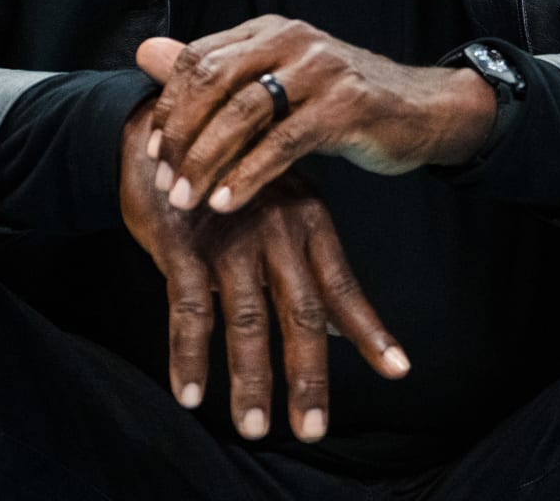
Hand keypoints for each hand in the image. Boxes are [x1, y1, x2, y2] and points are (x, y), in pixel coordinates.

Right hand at [118, 104, 409, 440]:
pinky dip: (188, 356)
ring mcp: (230, 237)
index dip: (370, 332)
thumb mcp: (282, 210)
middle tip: (311, 428)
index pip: (344, 287)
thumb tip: (346, 328)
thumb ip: (312, 270)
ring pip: (246, 320)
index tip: (398, 371)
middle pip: (301, 314)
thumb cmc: (231, 179)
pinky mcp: (183, 245)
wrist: (161, 130)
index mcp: (308, 222)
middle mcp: (277, 232)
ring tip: (255, 427)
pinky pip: (187, 309)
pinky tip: (190, 394)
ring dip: (250, 379)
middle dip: (308, 376)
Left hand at [135, 17, 495, 213]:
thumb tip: (145, 52)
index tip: (152, 152)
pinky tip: (227, 201)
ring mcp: (320, 68)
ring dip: (207, 161)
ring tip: (187, 200)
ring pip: (243, 113)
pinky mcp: (345, 104)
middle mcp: (292, 39)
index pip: (198, 58)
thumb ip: (213, 71)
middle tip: (164, 182)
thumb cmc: (342, 100)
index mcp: (268, 30)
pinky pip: (283, 143)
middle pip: (213, 80)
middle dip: (181, 136)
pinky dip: (248, 176)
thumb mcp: (275, 81)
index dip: (169, 106)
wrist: (421, 110)